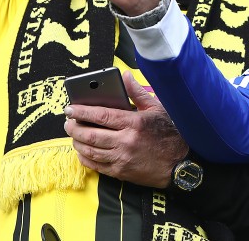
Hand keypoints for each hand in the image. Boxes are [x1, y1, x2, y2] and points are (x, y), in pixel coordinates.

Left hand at [64, 72, 188, 187]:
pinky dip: (84, 157)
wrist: (180, 163)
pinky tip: (82, 150)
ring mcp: (122, 159)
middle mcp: (126, 141)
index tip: (70, 109)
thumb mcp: (156, 108)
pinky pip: (96, 165)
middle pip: (91, 134)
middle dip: (74, 127)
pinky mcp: (121, 172)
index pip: (101, 115)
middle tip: (68, 122)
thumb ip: (137, 92)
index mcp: (134, 123)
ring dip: (77, 142)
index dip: (82, 111)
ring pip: (90, 150)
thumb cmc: (170, 133)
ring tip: (73, 134)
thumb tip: (124, 76)